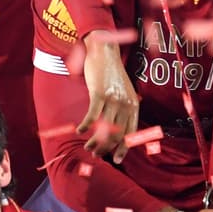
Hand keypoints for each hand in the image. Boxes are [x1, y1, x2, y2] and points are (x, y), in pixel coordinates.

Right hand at [78, 37, 139, 159]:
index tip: (116, 160)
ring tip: (87, 147)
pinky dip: (85, 126)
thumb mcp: (123, 91)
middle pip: (116, 134)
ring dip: (94, 141)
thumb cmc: (111, 73)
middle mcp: (125, 104)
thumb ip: (123, 108)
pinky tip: (79, 130)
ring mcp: (113, 99)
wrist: (104, 51)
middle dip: (105, 148)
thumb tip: (116, 128)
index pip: (130, 133)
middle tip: (95, 154)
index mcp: (133, 105)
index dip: (123, 148)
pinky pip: (91, 116)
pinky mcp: (99, 94)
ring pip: (104, 129)